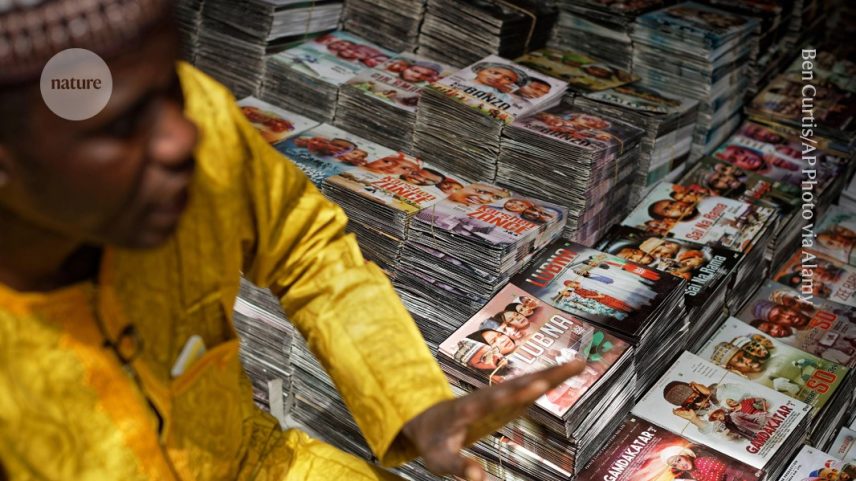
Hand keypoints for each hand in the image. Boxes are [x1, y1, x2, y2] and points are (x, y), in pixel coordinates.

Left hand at [400, 359, 585, 480]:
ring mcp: (495, 393)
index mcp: (467, 410)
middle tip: (570, 368)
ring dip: (551, 373)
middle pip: (515, 385)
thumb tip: (480, 478)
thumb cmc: (433, 443)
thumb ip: (459, 467)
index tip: (536, 387)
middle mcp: (484, 396)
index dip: (513, 395)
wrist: (423, 421)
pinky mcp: (504, 396)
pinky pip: (528, 385)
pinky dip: (548, 377)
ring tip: (579, 365)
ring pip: (525, 380)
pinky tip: (569, 371)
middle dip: (543, 377)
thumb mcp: (439, 460)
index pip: (491, 402)